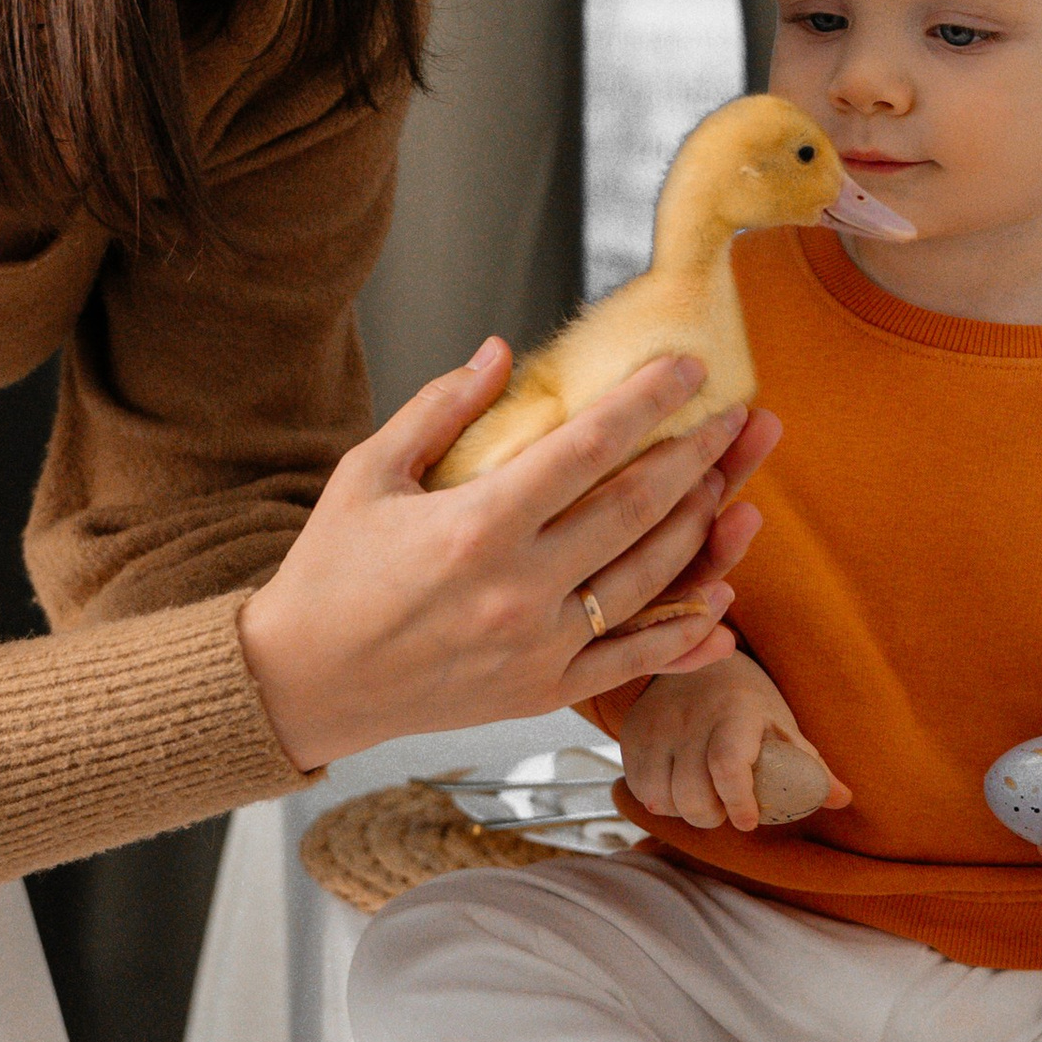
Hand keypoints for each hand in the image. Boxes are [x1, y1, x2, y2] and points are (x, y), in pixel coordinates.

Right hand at [237, 345, 773, 770]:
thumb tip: (502, 350)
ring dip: (702, 528)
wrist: (301, 682)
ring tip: (733, 485)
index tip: (691, 370)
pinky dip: (684, 632)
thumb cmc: (329, 570)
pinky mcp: (541, 691)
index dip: (648, 403)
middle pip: (637, 510)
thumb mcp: (369, 472)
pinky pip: (632, 660)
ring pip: (648, 579)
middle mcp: (519, 587)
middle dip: (699, 458)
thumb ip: (441, 408)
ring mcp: (537, 647)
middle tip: (739, 421)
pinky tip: (722, 598)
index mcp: (477, 524)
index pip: (588, 448)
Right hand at [607, 651, 850, 835]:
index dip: (738, 800)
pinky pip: (638, 787)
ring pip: (661, 798)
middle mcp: (691, 717)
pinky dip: (658, 799)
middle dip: (712, 815)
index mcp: (736, 712)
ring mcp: (656, 724)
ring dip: (683, 810)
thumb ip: (809, 766)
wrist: (698, 660)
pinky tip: (675, 786)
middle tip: (725, 807)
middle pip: (692, 795)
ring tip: (700, 797)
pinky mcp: (631, 732)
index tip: (748, 819)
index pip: (728, 764)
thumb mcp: (783, 725)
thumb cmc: (749, 701)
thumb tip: (843, 800)